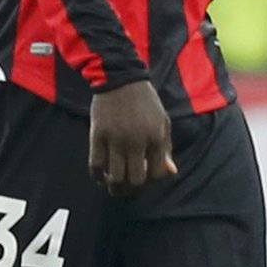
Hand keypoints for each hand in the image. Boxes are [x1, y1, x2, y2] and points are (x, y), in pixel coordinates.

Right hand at [88, 80, 174, 195]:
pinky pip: (96, 165)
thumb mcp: (163, 122)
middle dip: (132, 188)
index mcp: (156, 137)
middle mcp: (137, 140)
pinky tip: (100, 175)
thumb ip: (166, 148)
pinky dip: (97, 176)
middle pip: (136, 180)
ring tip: (113, 183)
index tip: (144, 175)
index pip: (157, 174)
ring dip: (114, 186)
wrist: (121, 78)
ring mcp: (116, 138)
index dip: (151, 180)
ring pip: (115, 176)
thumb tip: (170, 173)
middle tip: (127, 185)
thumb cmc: (145, 102)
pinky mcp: (98, 134)